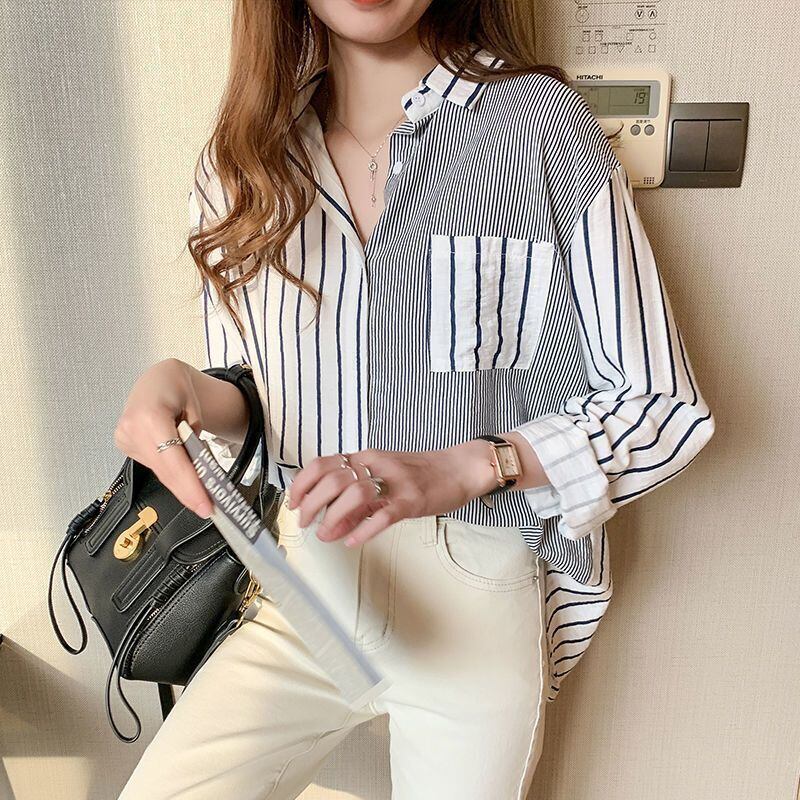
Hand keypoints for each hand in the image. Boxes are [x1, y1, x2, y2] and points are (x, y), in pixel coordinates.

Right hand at [113, 358, 246, 518]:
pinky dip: (171, 472)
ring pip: (159, 472)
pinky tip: (184, 476)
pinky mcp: (124, 445)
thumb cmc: (177, 388)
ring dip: (180, 484)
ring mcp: (124, 438)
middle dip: (187, 492)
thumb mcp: (196, 409)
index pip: (172, 460)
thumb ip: (196, 439)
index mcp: (149, 415)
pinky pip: (154, 466)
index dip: (189, 486)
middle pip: (164, 471)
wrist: (157, 380)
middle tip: (208, 509)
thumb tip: (200, 471)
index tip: (204, 505)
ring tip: (202, 495)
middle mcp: (131, 428)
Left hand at [286, 439, 498, 546]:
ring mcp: (396, 482)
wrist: (459, 468)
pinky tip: (353, 540)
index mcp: (366, 458)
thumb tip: (328, 525)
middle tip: (307, 522)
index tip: (294, 502)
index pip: (323, 464)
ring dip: (334, 516)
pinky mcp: (412, 500)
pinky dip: (364, 529)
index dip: (302, 484)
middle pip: (333, 479)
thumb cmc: (421, 474)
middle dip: (311, 504)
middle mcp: (377, 465)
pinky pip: (384, 514)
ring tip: (327, 533)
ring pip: (355, 494)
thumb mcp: (383, 480)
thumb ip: (355, 502)